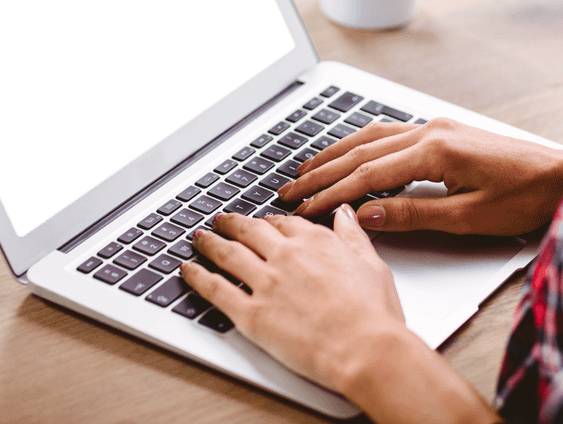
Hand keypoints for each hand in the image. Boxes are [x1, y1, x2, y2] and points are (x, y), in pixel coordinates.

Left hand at [182, 207, 500, 423]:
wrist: (366, 350)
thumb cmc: (374, 315)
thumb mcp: (371, 263)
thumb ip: (352, 235)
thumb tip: (344, 213)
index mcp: (316, 241)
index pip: (283, 224)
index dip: (268, 222)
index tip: (261, 222)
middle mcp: (287, 256)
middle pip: (249, 232)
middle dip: (231, 224)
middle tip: (219, 221)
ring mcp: (266, 283)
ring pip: (227, 254)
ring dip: (209, 243)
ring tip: (199, 238)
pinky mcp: (251, 314)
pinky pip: (216, 290)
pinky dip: (198, 277)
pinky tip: (188, 271)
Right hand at [279, 118, 562, 235]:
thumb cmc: (526, 198)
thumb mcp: (468, 218)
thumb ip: (413, 215)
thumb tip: (366, 216)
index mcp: (435, 150)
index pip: (367, 175)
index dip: (331, 194)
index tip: (303, 209)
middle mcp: (431, 131)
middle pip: (360, 150)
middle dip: (321, 171)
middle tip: (288, 189)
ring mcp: (436, 126)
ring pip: (370, 136)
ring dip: (335, 153)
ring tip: (305, 169)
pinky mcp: (443, 130)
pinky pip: (388, 133)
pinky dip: (359, 144)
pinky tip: (347, 152)